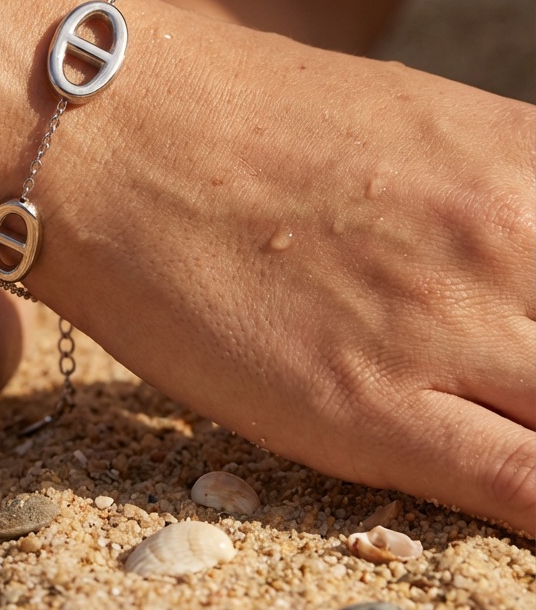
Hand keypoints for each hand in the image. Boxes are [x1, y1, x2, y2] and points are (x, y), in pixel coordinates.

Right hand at [38, 5, 535, 534]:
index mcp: (529, 165)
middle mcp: (514, 242)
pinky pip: (530, 492)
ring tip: (519, 405)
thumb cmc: (249, 117)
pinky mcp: (374, 412)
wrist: (115, 129)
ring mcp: (450, 331)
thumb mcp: (419, 126)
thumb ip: (508, 195)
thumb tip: (534, 243)